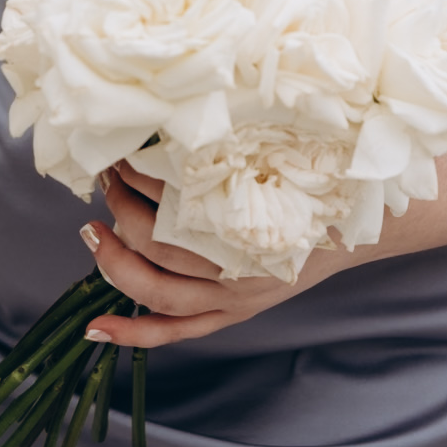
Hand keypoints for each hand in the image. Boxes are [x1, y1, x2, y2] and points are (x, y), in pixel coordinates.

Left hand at [77, 162, 345, 348]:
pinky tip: (93, 328)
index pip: (179, 202)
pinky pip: (174, 333)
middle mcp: (239, 266)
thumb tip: (176, 113)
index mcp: (249, 221)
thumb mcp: (276, 156)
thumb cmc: (309, 183)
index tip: (122, 151)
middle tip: (107, 177)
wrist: (353, 226)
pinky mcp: (229, 315)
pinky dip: (132, 332)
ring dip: (114, 261)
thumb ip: (230, 147)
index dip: (142, 177)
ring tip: (93, 229)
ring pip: (159, 291)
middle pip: (161, 244)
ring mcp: (233, 297)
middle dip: (122, 208)